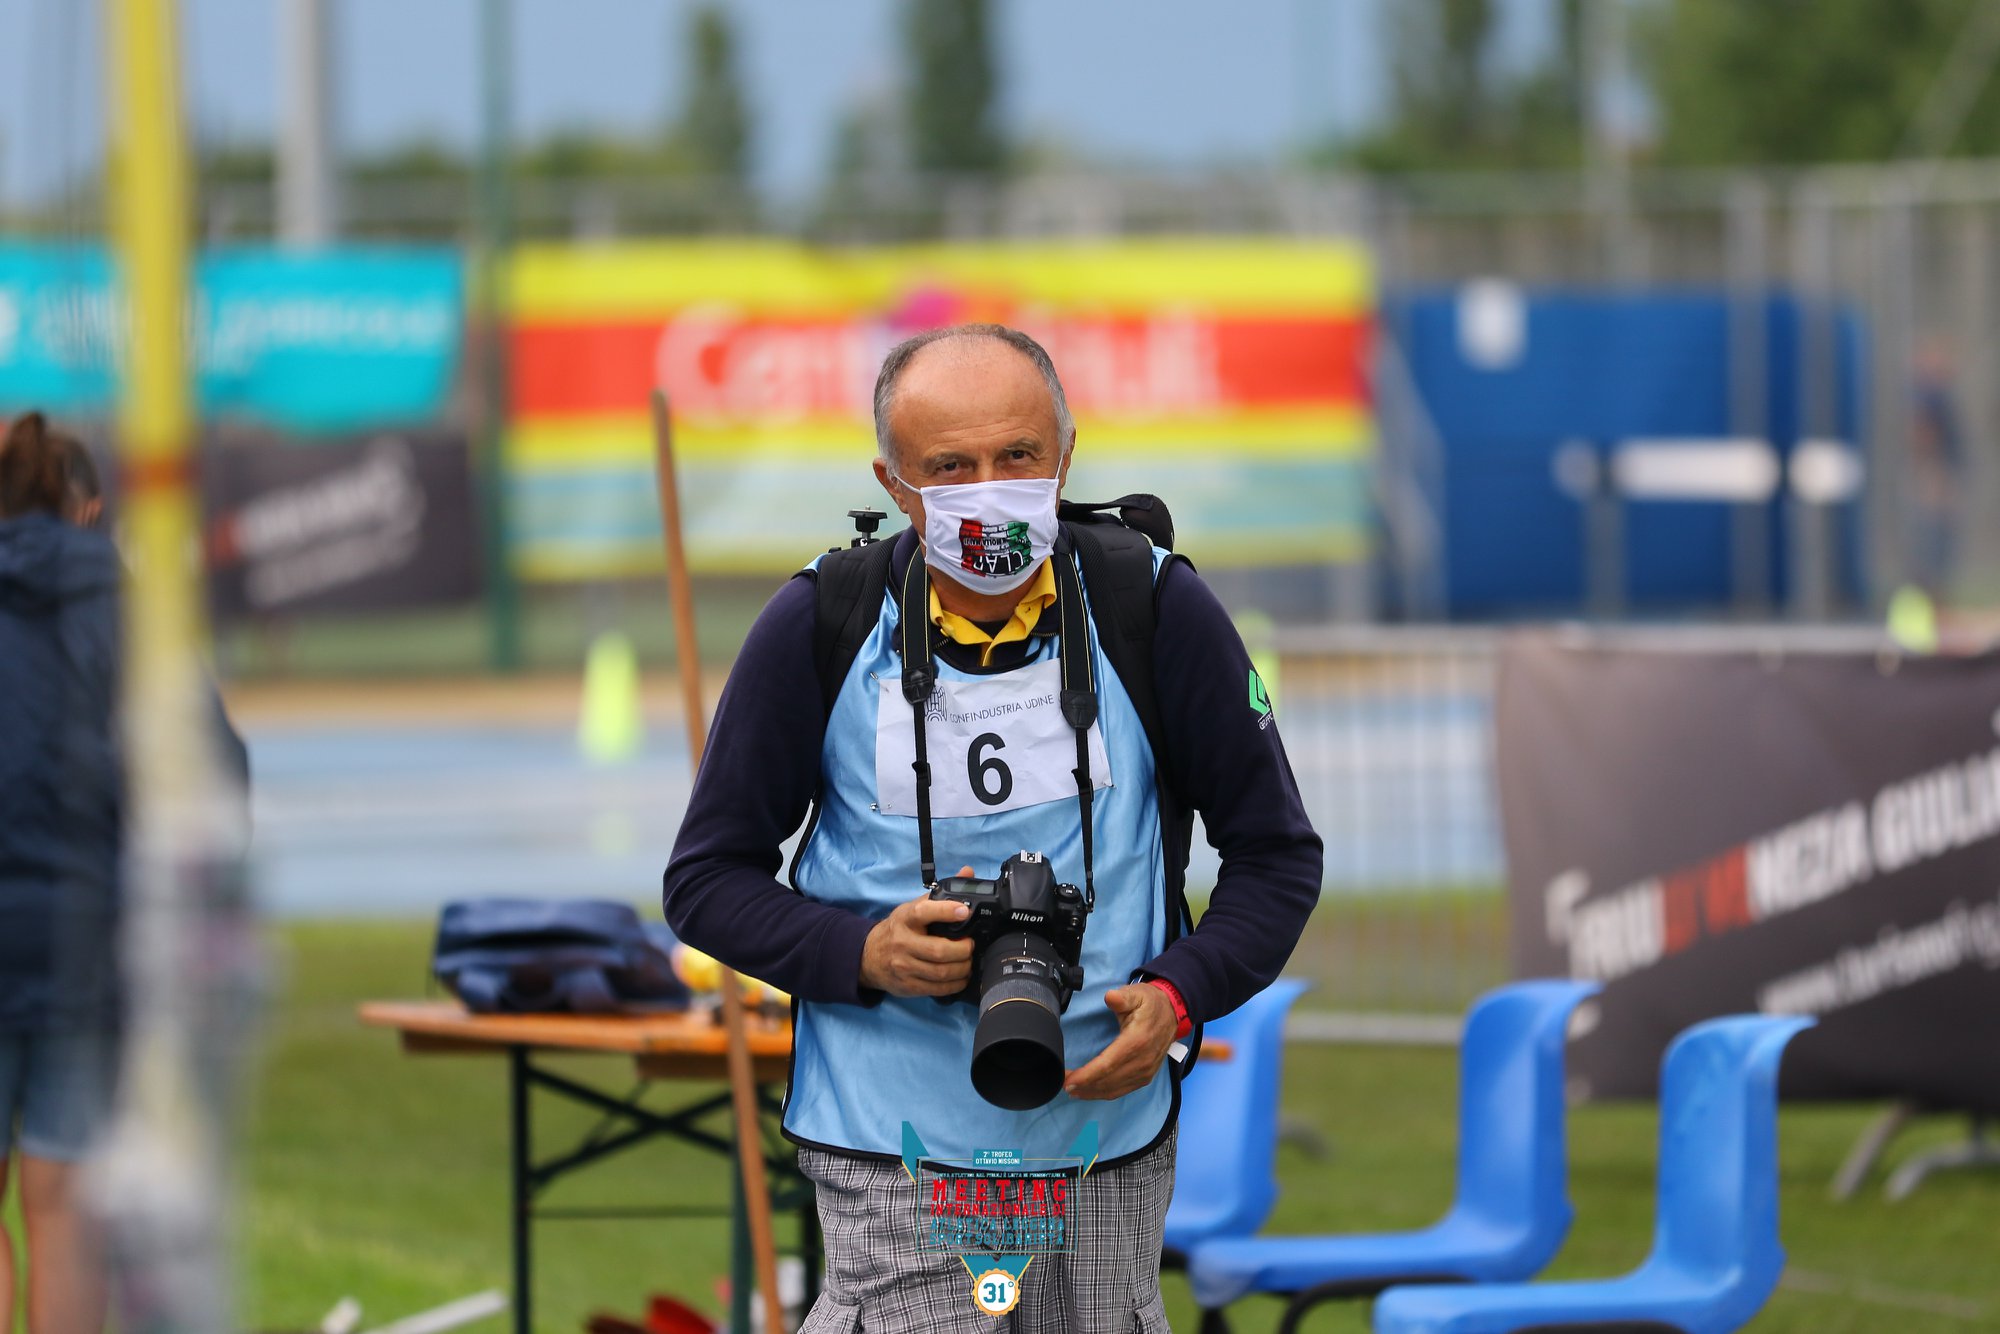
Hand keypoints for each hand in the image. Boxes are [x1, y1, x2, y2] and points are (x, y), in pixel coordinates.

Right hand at [859, 870, 976, 997]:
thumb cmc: (898, 930)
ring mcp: (904, 966)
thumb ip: (940, 894)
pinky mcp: (907, 985)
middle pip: (939, 950)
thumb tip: (967, 872)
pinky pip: (937, 989)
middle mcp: (903, 942)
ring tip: (968, 962)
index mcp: (906, 918)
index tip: (964, 911)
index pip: (924, 912)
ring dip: (962, 968)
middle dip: (963, 950)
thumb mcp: (913, 908)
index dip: (946, 911)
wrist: (868, 957)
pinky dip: (955, 984)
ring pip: (941, 972)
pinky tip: (961, 977)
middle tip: (970, 945)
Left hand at [1063, 983, 1177, 1100]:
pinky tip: (1090, 1092)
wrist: (1173, 1013)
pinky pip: (1122, 1090)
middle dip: (1083, 1085)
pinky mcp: (1146, 1077)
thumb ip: (1122, 997)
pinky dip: (1104, 1094)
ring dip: (1091, 1092)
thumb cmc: (1150, 1003)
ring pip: (1114, 1089)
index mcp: (1137, 1041)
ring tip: (1072, 1090)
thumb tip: (1110, 997)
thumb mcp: (1137, 994)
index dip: (1086, 1075)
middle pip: (1108, 1080)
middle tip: (1062, 1084)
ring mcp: (1146, 1072)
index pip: (1107, 1064)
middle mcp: (1142, 1061)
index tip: (1067, 1079)